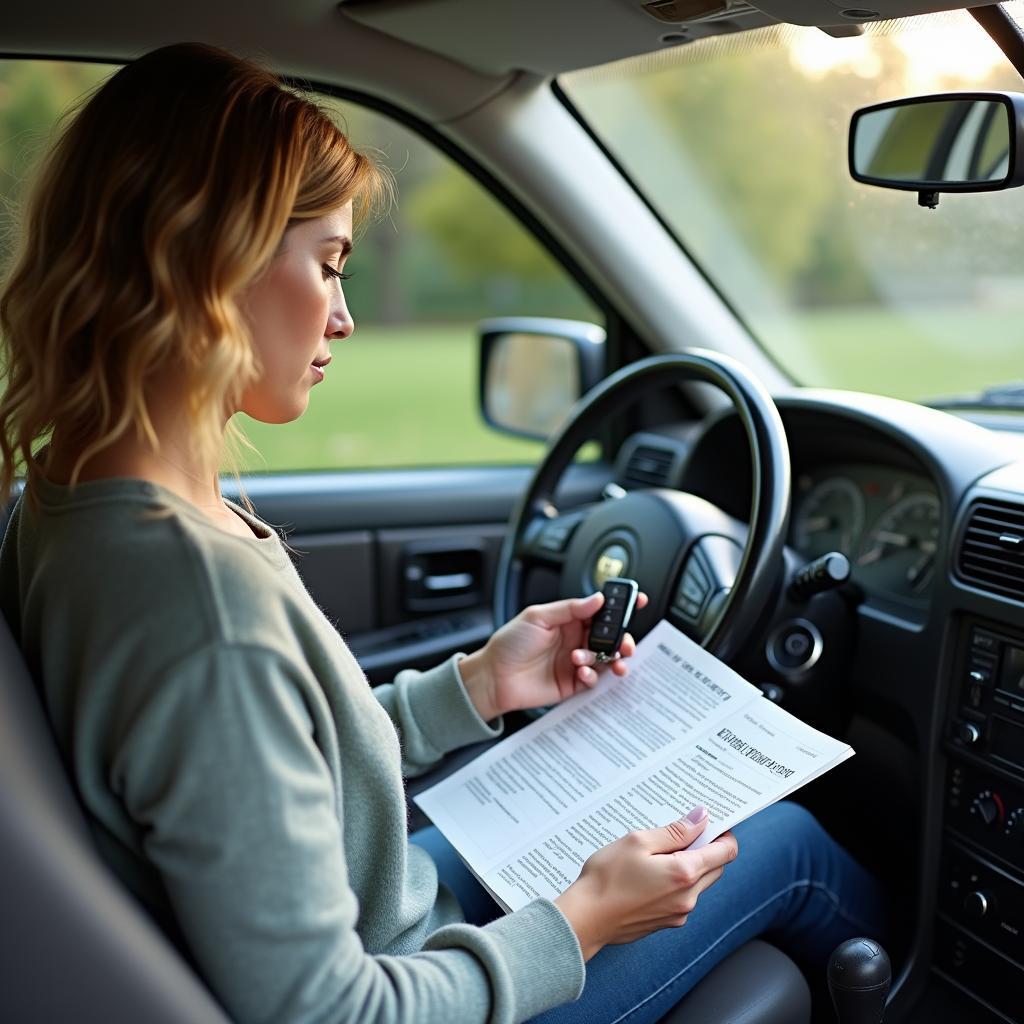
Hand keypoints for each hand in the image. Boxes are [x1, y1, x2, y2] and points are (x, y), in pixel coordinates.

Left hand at [459, 590, 648, 719]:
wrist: (494, 678)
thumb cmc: (509, 644)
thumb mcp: (537, 617)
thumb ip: (570, 608)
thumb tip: (597, 599)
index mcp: (569, 620)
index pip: (600, 610)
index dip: (620, 605)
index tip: (637, 600)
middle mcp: (576, 639)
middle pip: (611, 637)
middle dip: (623, 639)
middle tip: (624, 643)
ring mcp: (576, 662)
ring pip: (607, 659)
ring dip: (609, 659)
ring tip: (599, 659)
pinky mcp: (573, 683)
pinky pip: (594, 679)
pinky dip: (593, 676)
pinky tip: (581, 672)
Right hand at [554, 808, 737, 959]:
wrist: (585, 918)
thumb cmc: (607, 877)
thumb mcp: (638, 841)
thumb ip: (675, 831)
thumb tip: (702, 818)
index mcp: (684, 873)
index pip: (725, 852)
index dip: (722, 833)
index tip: (709, 823)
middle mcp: (688, 898)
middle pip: (716, 867)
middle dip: (705, 848)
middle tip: (678, 834)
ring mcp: (678, 914)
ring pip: (699, 883)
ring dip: (689, 865)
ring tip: (655, 854)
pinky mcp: (667, 923)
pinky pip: (683, 897)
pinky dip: (675, 882)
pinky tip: (648, 875)